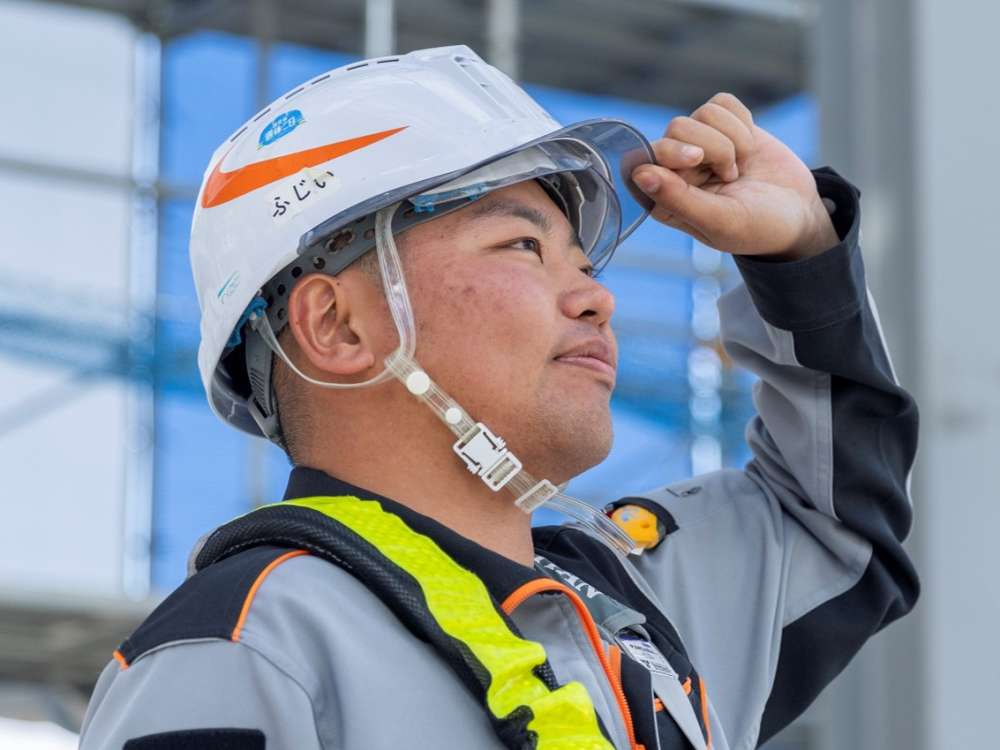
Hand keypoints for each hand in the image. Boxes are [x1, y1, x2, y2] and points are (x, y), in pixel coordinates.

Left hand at [631, 93, 839, 259]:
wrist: (798, 214)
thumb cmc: (757, 227)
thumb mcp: (719, 221)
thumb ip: (678, 199)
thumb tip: (639, 173)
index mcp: (663, 198)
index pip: (646, 157)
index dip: (673, 152)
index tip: (698, 162)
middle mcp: (675, 168)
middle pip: (677, 128)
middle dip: (715, 148)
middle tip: (731, 176)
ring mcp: (698, 144)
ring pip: (704, 113)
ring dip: (733, 139)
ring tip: (741, 167)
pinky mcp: (722, 125)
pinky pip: (722, 103)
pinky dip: (743, 123)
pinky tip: (748, 149)